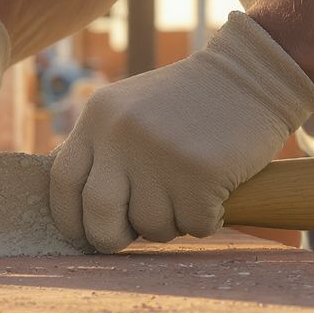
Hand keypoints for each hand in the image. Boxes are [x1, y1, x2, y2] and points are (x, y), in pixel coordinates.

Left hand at [49, 12, 313, 251]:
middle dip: (109, 238)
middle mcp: (122, 133)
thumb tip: (72, 203)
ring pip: (150, 225)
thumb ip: (100, 149)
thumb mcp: (128, 110)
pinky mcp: (201, 172)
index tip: (82, 233)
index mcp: (98, 117)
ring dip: (170, 225)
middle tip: (127, 238)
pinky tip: (215, 196)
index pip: (62, 180)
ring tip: (186, 198)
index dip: (68, 217)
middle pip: (97, 213)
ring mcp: (160, 153)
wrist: (251, 74)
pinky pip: (193, 225)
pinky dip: (206, 220)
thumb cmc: (188, 102)